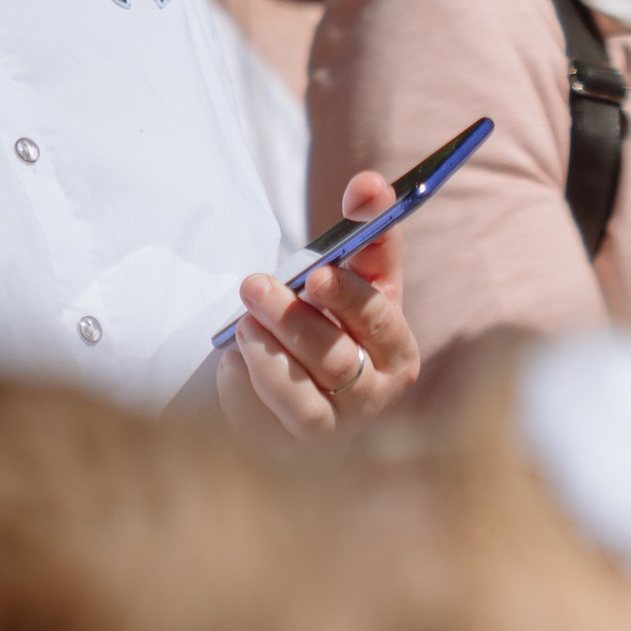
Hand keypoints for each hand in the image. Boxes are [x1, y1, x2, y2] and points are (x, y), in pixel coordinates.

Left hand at [215, 167, 420, 444]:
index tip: (317, 272)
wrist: (300, 386)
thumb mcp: (353, 280)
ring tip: (243, 323)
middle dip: (295, 321)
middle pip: (338, 361)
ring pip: (305, 400)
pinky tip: (233, 361)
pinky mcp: (293, 449)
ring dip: (269, 357)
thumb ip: (367, 232)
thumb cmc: (333, 324)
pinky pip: (268, 424)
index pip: (381, 322)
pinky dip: (249, 389)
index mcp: (397, 353)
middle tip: (253, 284)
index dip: (349, 297)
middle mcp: (375, 398)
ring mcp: (335, 430)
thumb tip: (371, 182)